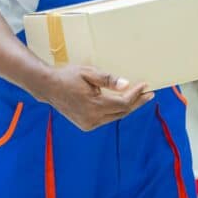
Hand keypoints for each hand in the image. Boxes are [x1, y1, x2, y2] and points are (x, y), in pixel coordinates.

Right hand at [33, 64, 153, 131]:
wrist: (48, 87)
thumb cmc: (68, 76)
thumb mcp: (88, 72)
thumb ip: (107, 79)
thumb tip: (126, 84)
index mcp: (94, 105)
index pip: (123, 103)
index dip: (136, 95)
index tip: (145, 86)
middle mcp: (93, 118)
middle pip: (122, 112)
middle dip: (137, 102)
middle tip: (149, 93)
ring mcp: (89, 123)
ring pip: (115, 117)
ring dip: (128, 107)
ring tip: (139, 97)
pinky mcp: (86, 125)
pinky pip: (107, 119)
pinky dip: (116, 111)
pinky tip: (122, 103)